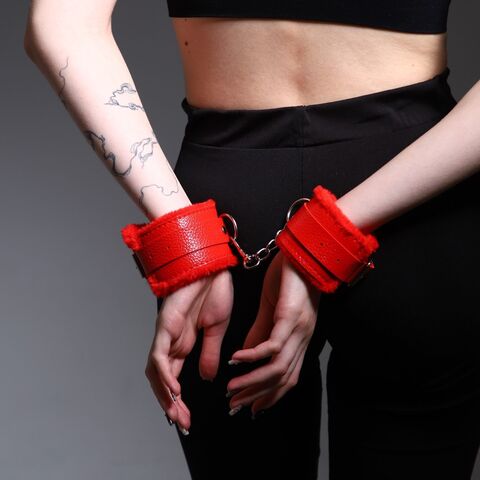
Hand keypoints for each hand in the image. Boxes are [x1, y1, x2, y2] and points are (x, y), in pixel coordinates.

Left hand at [144, 269, 233, 432]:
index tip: (187, 419)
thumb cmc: (215, 291)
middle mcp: (172, 341)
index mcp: (184, 343)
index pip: (175, 378)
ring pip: (156, 371)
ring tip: (177, 413)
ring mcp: (166, 333)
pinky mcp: (166, 324)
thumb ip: (209, 354)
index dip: (177, 400)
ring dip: (164, 394)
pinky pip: (160, 354)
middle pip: (162, 379)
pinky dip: (165, 373)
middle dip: (169, 403)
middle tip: (182, 424)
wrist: (213, 268)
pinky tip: (174, 388)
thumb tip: (208, 378)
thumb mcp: (217, 329)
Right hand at [226, 250, 321, 416]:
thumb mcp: (271, 309)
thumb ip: (260, 332)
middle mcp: (303, 339)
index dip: (269, 396)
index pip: (288, 378)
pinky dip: (253, 357)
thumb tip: (247, 357)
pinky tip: (236, 360)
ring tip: (232, 388)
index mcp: (300, 339)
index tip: (249, 408)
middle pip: (283, 380)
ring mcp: (299, 329)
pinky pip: (273, 345)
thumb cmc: (289, 277)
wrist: (303, 249)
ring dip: (253, 382)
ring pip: (278, 369)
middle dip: (257, 395)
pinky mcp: (291, 316)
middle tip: (235, 405)